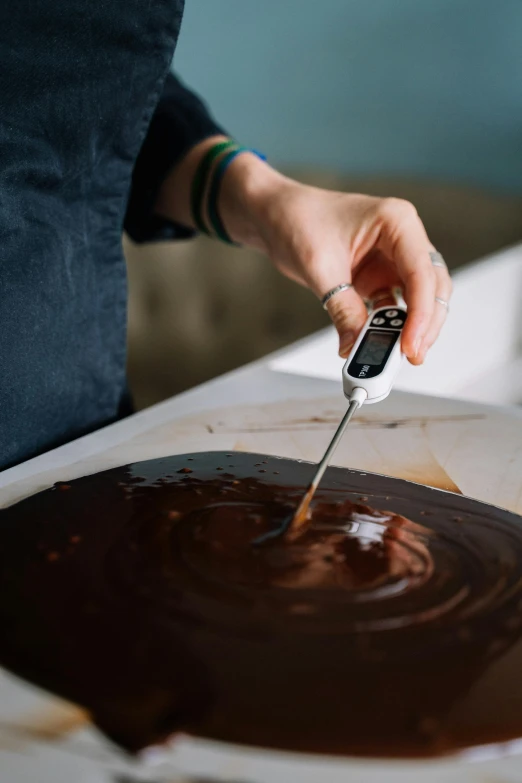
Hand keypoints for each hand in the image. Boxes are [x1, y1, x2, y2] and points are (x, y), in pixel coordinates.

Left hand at [220, 155, 451, 364]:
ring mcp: (393, 259)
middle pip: (431, 287)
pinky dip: (393, 326)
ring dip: (413, 327)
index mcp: (397, 222)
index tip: (411, 344)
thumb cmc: (297, 220)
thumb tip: (355, 346)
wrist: (274, 216)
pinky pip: (396, 306)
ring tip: (399, 354)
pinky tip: (383, 343)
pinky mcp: (380, 276)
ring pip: (420, 298)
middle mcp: (402, 239)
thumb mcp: (319, 267)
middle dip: (425, 323)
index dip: (421, 313)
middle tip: (411, 355)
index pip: (422, 272)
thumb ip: (342, 309)